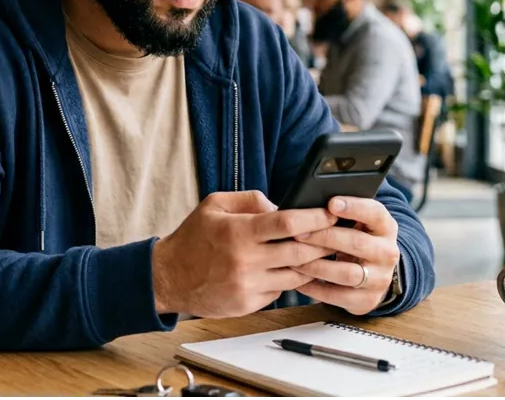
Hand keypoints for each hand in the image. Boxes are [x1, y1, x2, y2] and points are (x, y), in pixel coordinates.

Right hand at [152, 190, 338, 317]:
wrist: (168, 278)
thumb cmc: (193, 238)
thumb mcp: (214, 205)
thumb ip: (250, 199)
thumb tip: (281, 206)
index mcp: (239, 232)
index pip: (288, 223)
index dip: (315, 218)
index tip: (330, 213)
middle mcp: (246, 260)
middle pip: (300, 253)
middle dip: (323, 243)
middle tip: (336, 234)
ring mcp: (248, 285)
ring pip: (295, 276)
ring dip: (310, 264)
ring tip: (318, 253)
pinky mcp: (248, 304)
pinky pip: (280, 291)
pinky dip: (287, 279)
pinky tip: (287, 269)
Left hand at [292, 196, 400, 315]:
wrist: (372, 274)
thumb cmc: (354, 240)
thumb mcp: (356, 223)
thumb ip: (338, 212)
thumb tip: (305, 202)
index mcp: (385, 227)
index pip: (375, 213)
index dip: (354, 207)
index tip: (330, 203)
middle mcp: (387, 252)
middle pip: (357, 243)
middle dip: (325, 237)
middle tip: (298, 234)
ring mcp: (380, 278)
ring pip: (346, 273)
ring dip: (317, 266)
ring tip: (293, 260)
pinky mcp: (368, 300)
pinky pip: (338, 296)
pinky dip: (315, 288)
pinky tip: (298, 280)